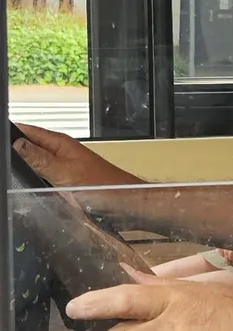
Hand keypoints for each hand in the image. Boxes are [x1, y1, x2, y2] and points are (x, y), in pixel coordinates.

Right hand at [13, 124, 138, 189]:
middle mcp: (60, 151)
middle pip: (29, 145)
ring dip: (24, 162)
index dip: (11, 132)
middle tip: (4, 157)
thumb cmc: (103, 185)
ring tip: (11, 164)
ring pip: (35, 160)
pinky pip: (43, 172)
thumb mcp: (66, 173)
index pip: (28, 130)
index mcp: (60, 143)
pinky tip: (29, 180)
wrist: (123, 200)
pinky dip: (34, 175)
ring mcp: (62, 165)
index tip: (1, 138)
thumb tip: (18, 145)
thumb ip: (41, 159)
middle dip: (14, 149)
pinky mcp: (64, 178)